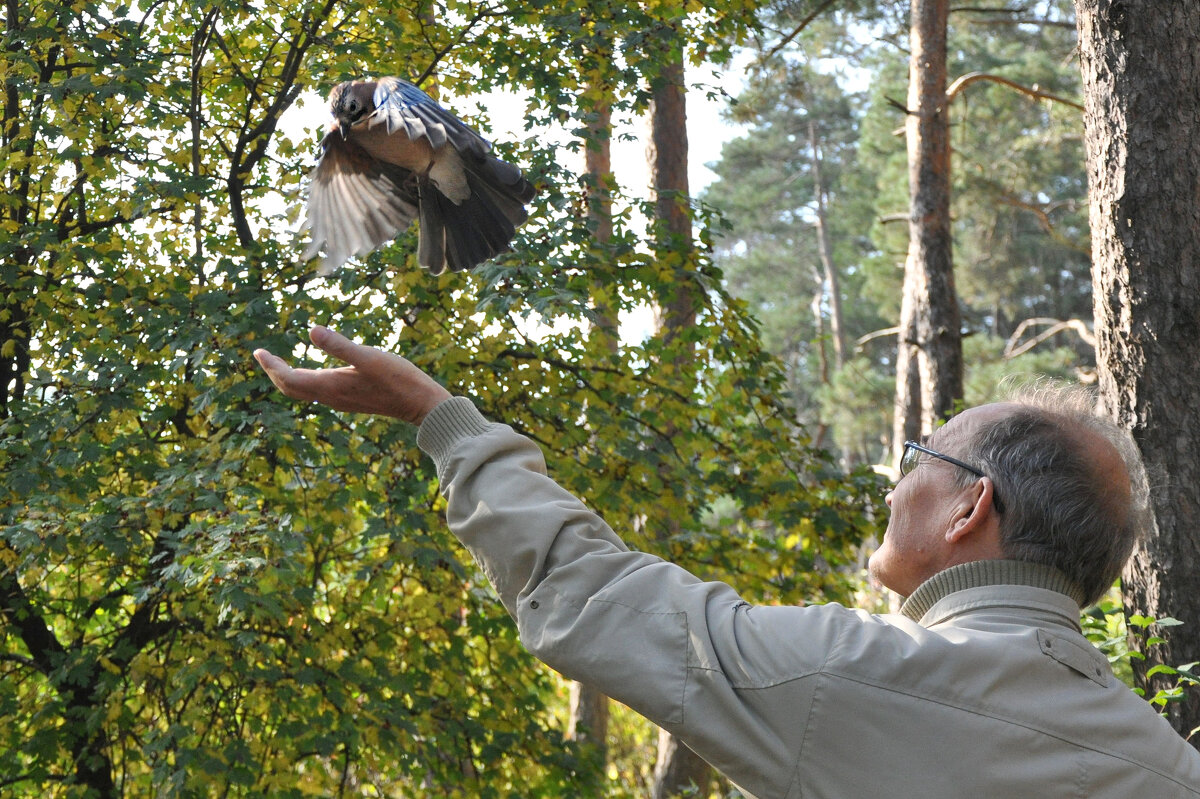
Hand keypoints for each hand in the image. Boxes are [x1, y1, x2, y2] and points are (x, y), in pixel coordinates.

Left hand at [253, 325, 450, 424]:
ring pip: (304, 392)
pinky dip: (306, 381)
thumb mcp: (369, 357)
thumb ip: (339, 345)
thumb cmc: (398, 379)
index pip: (289, 378)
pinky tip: (313, 372)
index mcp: (331, 386)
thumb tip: (311, 329)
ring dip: (289, 377)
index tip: (258, 351)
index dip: (271, 365)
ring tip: (280, 363)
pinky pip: (318, 392)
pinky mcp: (351, 399)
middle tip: (263, 356)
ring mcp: (341, 400)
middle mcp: (331, 396)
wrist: (420, 404)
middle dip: (275, 372)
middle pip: (292, 388)